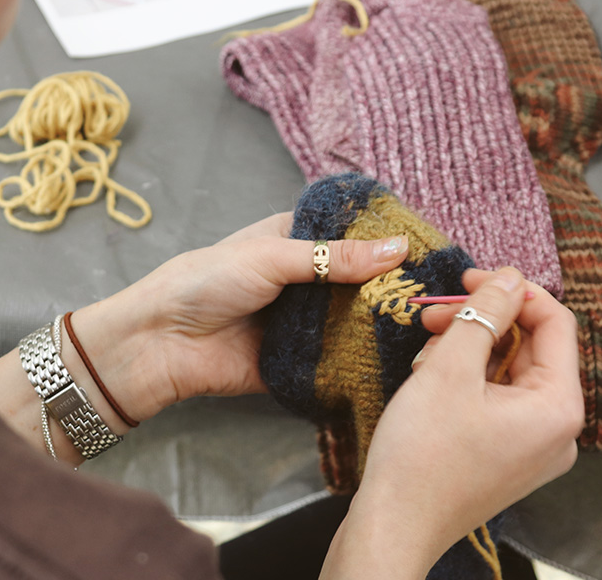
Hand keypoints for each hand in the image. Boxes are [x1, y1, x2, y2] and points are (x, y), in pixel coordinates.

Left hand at [70, 213, 410, 421]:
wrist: (163, 343)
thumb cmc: (206, 282)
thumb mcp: (273, 258)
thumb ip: (335, 258)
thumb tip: (398, 248)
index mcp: (296, 242)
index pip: (352, 238)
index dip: (387, 243)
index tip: (433, 250)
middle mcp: (305, 281)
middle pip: (360, 283)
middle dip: (392, 290)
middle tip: (438, 296)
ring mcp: (304, 323)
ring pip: (354, 322)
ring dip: (381, 326)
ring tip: (430, 329)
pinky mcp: (299, 362)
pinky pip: (337, 361)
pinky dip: (361, 361)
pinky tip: (399, 361)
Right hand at [321, 268, 583, 578]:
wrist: (394, 524)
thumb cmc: (421, 454)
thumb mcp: (449, 369)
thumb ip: (484, 314)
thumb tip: (509, 277)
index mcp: (559, 407)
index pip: (556, 323)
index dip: (513, 291)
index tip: (470, 277)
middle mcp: (557, 430)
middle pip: (529, 348)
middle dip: (481, 323)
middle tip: (435, 314)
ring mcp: (532, 447)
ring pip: (507, 372)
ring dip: (468, 350)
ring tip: (425, 353)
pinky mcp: (506, 456)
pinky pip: (496, 400)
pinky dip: (466, 380)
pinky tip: (429, 378)